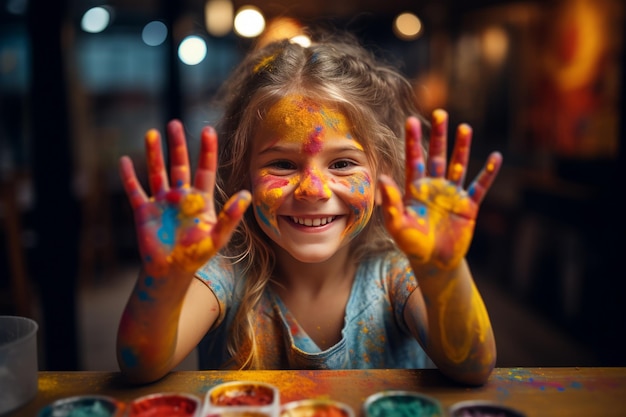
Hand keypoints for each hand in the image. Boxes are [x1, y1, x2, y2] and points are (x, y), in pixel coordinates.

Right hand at [119, 120, 250, 274]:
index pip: (205, 169)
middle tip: (175, 124)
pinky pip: (135, 190)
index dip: (207, 150)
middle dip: (177, 145)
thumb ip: (231, 216)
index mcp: (200, 199)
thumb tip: (247, 195)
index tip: (207, 130)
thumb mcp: (218, 236)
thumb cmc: (197, 255)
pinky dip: (129, 177)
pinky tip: (124, 161)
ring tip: (152, 133)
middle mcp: (181, 196)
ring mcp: (162, 202)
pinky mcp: (144, 211)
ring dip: (154, 154)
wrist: (171, 272)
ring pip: (157, 172)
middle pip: (179, 164)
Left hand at [379, 109, 501, 269]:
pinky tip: (495, 157)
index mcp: (415, 189)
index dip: (413, 140)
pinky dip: (488, 172)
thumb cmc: (412, 244)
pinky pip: (480, 186)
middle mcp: (434, 187)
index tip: (411, 121)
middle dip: (438, 135)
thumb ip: (390, 202)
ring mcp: (452, 195)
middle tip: (440, 112)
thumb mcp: (397, 225)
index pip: (413, 159)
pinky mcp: (468, 206)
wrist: (434, 262)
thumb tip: (383, 177)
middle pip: (436, 155)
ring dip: (461, 147)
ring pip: (458, 166)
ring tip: (464, 127)